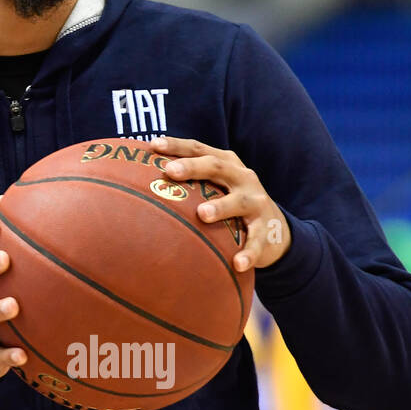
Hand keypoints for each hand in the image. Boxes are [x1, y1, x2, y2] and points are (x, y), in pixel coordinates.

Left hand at [150, 136, 290, 271]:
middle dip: (193, 167)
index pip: (199, 149)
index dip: (177, 145)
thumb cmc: (229, 202)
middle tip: (170, 171)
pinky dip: (248, 252)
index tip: (153, 145)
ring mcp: (256, 203)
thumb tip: (135, 179)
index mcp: (226, 163)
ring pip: (239, 202)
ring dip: (221, 206)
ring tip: (202, 214)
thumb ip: (186, 181)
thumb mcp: (213, 186)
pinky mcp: (266, 229)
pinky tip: (238, 263)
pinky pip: (257, 241)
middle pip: (217, 167)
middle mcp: (243, 178)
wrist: (275, 229)